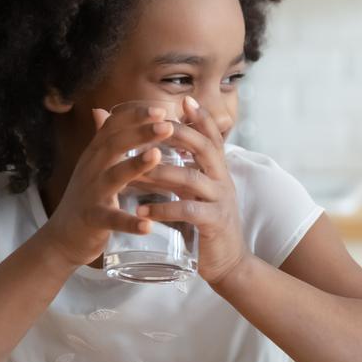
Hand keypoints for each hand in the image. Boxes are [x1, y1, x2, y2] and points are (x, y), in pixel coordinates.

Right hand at [38, 103, 169, 267]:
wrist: (60, 237)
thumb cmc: (85, 197)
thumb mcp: (92, 165)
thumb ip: (101, 139)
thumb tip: (101, 110)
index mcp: (95, 155)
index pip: (113, 126)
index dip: (135, 115)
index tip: (161, 108)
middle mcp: (91, 169)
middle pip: (114, 144)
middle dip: (140, 132)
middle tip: (167, 124)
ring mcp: (91, 194)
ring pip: (113, 176)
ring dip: (135, 165)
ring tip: (157, 155)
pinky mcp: (93, 220)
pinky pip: (112, 220)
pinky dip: (130, 222)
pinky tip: (148, 224)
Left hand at [134, 96, 247, 286]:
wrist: (227, 263)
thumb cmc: (203, 225)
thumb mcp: (194, 193)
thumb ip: (178, 170)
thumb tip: (152, 148)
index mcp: (217, 171)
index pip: (212, 137)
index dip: (200, 118)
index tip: (183, 99)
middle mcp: (222, 181)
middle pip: (205, 148)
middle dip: (179, 134)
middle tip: (153, 126)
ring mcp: (220, 202)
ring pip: (191, 178)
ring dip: (160, 173)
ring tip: (133, 172)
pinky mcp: (214, 224)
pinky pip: (187, 211)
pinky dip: (162, 210)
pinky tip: (141, 211)